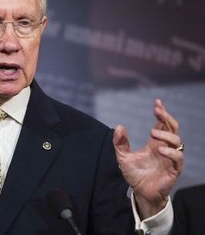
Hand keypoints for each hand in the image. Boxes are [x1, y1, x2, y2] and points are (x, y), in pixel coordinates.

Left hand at [113, 99, 182, 218]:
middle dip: (167, 117)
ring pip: (177, 141)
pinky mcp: (173, 170)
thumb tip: (119, 126)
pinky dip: (171, 152)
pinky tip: (160, 150)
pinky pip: (178, 158)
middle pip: (172, 128)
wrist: (140, 193)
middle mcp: (165, 148)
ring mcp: (170, 158)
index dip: (162, 113)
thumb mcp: (123, 157)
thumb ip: (120, 143)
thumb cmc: (134, 174)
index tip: (157, 102)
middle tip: (158, 111)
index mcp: (155, 143)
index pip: (162, 124)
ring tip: (153, 133)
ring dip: (166, 135)